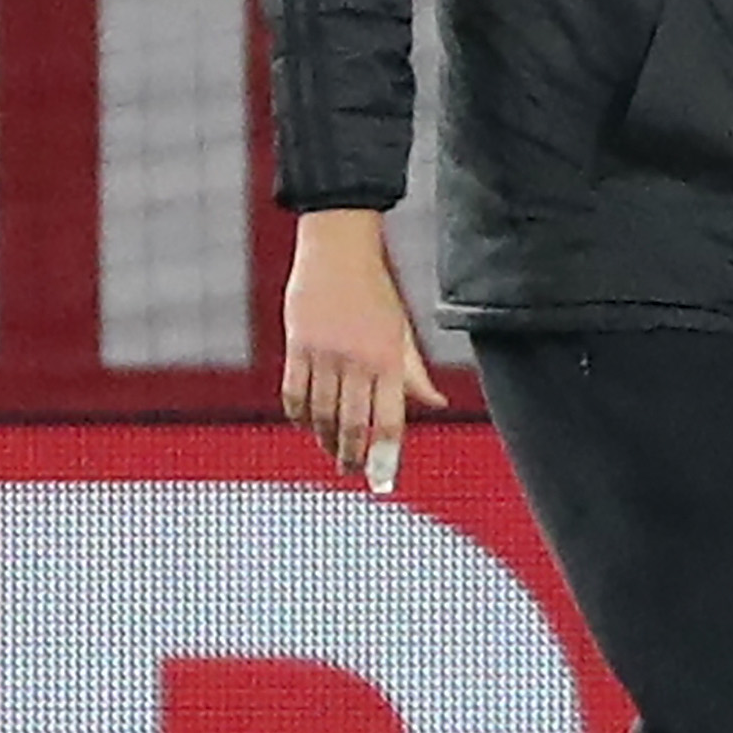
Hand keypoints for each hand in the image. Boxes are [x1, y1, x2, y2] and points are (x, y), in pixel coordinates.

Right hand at [282, 210, 447, 490]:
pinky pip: (294, 394)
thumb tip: (438, 405)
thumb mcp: (402, 332)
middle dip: (353, 456)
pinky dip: (300, 416)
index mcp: (390, 359)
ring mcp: (325, 354)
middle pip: (354, 424)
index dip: (385, 455)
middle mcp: (359, 360)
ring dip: (326, 439)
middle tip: (353, 473)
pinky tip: (307, 425)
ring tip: (333, 451)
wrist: (338, 250)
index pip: (389, 420)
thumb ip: (414, 373)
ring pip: (323, 414)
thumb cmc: (376, 292)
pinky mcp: (297, 345)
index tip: (381, 482)